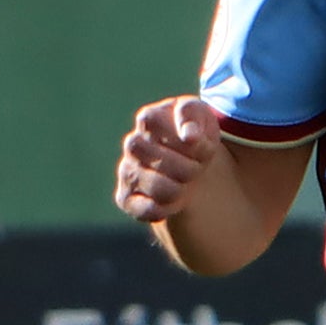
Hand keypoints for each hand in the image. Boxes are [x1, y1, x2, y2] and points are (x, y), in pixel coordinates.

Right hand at [115, 96, 223, 223]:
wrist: (188, 157)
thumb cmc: (193, 130)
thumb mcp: (200, 114)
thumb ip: (192, 117)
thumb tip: (189, 137)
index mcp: (149, 119)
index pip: (164, 130)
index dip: (190, 140)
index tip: (199, 142)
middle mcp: (132, 145)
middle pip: (161, 161)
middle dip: (190, 168)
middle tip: (198, 167)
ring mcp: (127, 171)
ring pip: (158, 187)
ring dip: (182, 189)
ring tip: (186, 183)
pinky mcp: (126, 198)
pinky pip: (145, 209)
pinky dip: (167, 208)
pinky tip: (175, 199)